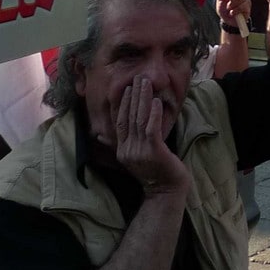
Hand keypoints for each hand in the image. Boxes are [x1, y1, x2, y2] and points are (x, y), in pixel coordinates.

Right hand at [113, 76, 188, 195]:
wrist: (166, 190)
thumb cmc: (155, 171)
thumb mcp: (135, 157)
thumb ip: (124, 144)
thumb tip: (102, 136)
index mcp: (122, 150)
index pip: (120, 122)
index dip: (123, 104)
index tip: (127, 88)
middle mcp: (127, 150)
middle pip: (128, 117)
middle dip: (133, 96)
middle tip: (138, 78)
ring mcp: (140, 152)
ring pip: (139, 120)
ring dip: (143, 99)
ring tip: (146, 83)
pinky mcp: (154, 152)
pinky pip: (152, 129)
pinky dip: (153, 113)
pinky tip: (156, 101)